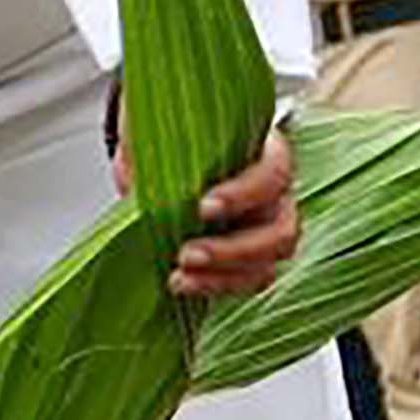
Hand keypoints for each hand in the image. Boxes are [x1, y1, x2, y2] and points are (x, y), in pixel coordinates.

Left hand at [138, 123, 297, 299]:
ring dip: (223, 278)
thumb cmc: (178, 142)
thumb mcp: (163, 133)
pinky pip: (247, 281)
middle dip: (233, 250)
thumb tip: (139, 170)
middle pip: (281, 232)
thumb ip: (160, 146)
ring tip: (179, 277)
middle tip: (186, 254)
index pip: (274, 174)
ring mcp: (267, 230)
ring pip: (267, 265)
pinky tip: (183, 283)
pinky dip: (215, 287)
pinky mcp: (250, 259)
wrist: (170, 160)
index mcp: (268, 153)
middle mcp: (277, 196)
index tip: (203, 207)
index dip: (243, 194)